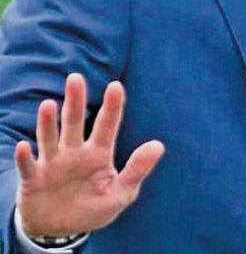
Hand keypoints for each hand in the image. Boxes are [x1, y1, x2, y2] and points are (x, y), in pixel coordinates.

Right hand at [14, 73, 163, 236]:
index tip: (116, 86)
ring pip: (49, 138)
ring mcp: (52, 164)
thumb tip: (158, 145)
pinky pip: (28, 167)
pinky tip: (24, 147)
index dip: (112, 107)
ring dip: (47, 123)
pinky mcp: (33, 180)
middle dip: (75, 101)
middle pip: (74, 123)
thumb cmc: (94, 207)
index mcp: (99, 154)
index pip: (107, 126)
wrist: (62, 230)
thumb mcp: (120, 193)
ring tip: (48, 105)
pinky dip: (25, 158)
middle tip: (75, 78)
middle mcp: (74, 153)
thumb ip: (137, 170)